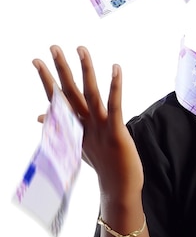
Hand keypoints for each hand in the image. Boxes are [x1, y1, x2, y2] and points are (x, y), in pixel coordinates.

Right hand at [33, 46, 143, 201]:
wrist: (118, 188)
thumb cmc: (102, 163)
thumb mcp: (79, 143)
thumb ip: (62, 126)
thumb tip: (40, 115)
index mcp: (76, 125)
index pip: (59, 99)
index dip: (48, 80)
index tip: (37, 61)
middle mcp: (84, 124)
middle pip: (69, 92)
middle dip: (60, 69)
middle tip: (52, 47)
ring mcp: (99, 127)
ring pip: (90, 93)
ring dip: (85, 70)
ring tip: (80, 48)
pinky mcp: (115, 130)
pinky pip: (114, 105)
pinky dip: (115, 86)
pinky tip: (116, 68)